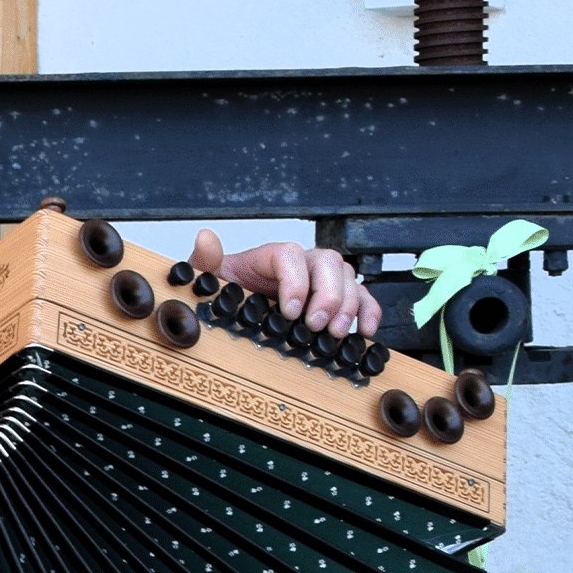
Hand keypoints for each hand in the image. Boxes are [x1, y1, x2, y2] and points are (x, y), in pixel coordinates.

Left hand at [188, 228, 382, 339]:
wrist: (236, 307)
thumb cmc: (228, 291)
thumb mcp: (210, 278)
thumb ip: (206, 260)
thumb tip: (205, 239)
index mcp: (271, 256)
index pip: (291, 255)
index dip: (295, 282)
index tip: (290, 311)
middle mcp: (301, 264)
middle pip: (328, 262)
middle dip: (327, 295)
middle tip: (316, 325)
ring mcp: (321, 280)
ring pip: (349, 277)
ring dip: (348, 305)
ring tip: (335, 333)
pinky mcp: (336, 299)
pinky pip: (363, 297)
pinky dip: (368, 312)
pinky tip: (364, 331)